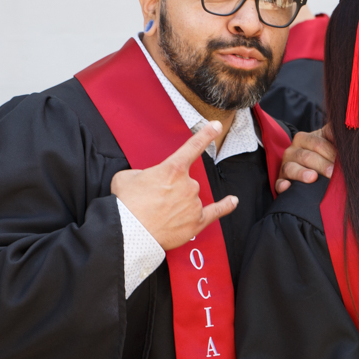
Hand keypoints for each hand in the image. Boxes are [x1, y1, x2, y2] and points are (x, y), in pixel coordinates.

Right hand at [110, 122, 237, 251]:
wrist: (128, 232)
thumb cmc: (125, 204)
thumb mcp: (126, 177)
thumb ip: (142, 174)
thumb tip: (148, 181)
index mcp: (172, 169)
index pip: (192, 147)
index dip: (206, 134)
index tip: (215, 126)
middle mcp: (188, 185)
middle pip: (186, 182)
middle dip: (171, 191)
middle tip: (152, 202)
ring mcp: (194, 204)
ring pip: (191, 198)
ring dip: (178, 204)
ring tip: (158, 214)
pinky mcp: (196, 222)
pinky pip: (215, 212)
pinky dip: (225, 207)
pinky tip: (232, 201)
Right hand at [275, 127, 337, 193]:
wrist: (313, 167)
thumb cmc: (324, 152)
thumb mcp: (329, 139)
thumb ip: (334, 132)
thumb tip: (344, 127)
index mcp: (303, 138)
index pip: (317, 143)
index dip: (331, 152)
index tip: (343, 159)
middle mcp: (292, 151)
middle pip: (306, 157)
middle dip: (321, 164)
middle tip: (333, 173)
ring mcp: (285, 166)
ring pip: (291, 168)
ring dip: (302, 173)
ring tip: (313, 177)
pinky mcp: (281, 181)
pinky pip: (279, 183)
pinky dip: (282, 185)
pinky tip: (288, 186)